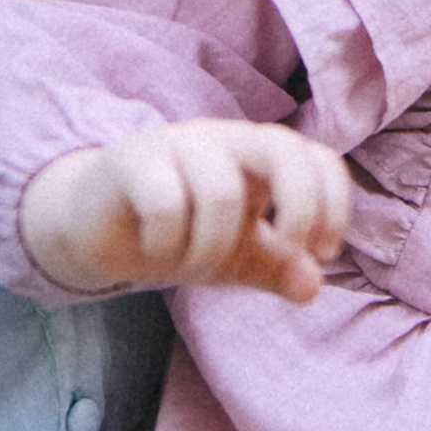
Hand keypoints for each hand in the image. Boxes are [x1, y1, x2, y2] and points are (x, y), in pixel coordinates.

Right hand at [18, 119, 351, 303]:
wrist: (96, 228)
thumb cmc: (180, 234)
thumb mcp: (236, 259)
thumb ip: (278, 271)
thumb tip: (313, 288)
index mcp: (260, 160)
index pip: (319, 159)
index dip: (334, 203)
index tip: (323, 252)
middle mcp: (225, 142)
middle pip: (282, 147)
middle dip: (298, 206)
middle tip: (284, 250)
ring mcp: (178, 145)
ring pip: (220, 189)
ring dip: (211, 247)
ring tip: (191, 266)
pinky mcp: (130, 159)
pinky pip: (164, 202)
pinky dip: (168, 242)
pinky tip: (156, 251)